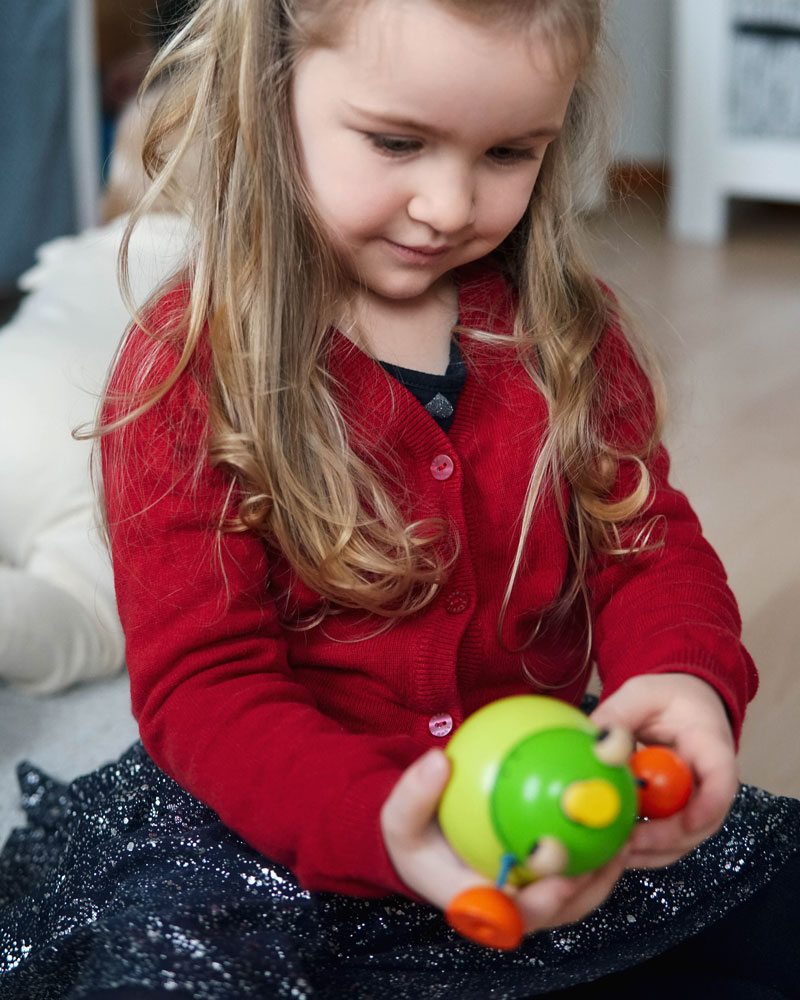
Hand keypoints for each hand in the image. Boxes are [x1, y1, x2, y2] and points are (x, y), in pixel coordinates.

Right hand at [381, 749, 625, 934]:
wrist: (427, 839)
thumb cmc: (416, 836)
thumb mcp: (400, 818)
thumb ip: (413, 795)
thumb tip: (438, 762)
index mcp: (479, 904)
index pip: (515, 914)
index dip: (543, 902)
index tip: (556, 874)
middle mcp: (512, 907)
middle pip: (558, 909)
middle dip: (587, 887)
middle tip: (606, 852)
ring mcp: (533, 894)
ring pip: (578, 894)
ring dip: (604, 869)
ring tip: (624, 834)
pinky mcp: (547, 877)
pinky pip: (580, 868)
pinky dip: (598, 847)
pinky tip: (612, 813)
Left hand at [591, 673, 738, 868]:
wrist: (680, 705)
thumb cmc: (666, 698)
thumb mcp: (641, 694)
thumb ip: (618, 716)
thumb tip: (597, 744)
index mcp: (711, 746)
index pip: (722, 781)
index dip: (707, 806)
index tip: (687, 823)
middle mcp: (710, 782)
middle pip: (702, 822)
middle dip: (666, 838)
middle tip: (629, 844)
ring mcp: (696, 802)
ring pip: (683, 839)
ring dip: (651, 850)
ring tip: (615, 853)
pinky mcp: (676, 814)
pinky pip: (665, 839)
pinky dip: (642, 847)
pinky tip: (613, 850)